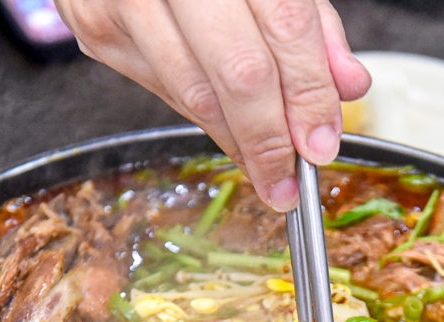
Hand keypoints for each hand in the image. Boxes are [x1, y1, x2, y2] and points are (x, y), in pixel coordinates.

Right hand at [56, 0, 370, 210]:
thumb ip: (312, 22)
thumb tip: (346, 84)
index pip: (286, 27)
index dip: (309, 93)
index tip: (322, 142)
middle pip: (238, 72)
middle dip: (270, 138)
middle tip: (288, 181)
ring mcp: (126, 1)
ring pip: (195, 93)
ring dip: (237, 144)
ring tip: (266, 173)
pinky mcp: (96, 27)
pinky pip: (162, 89)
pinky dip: (203, 117)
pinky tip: (229, 133)